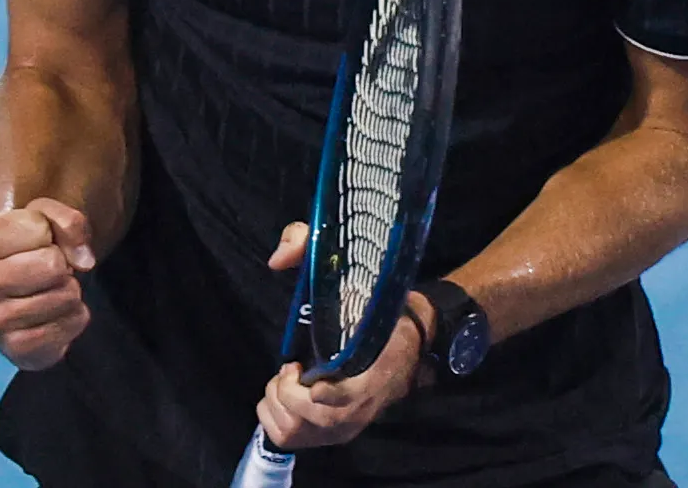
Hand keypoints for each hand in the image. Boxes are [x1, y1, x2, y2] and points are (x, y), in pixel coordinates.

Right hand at [0, 197, 97, 369]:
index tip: (31, 245)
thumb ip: (68, 221)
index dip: (48, 233)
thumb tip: (85, 262)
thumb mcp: (43, 217)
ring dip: (69, 291)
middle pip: (54, 266)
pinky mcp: (16, 350)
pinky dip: (74, 316)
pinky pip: (70, 325)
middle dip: (62, 264)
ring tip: (48, 291)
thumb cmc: (28, 247)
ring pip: (66, 296)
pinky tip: (54, 314)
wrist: (17, 293)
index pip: (41, 230)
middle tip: (44, 271)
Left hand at [255, 221, 434, 449]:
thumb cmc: (375, 303)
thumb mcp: (353, 268)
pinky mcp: (336, 433)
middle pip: (314, 419)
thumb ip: (310, 248)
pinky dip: (276, 418)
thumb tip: (277, 258)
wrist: (411, 338)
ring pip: (298, 433)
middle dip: (288, 393)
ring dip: (279, 405)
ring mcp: (349, 422)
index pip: (347, 396)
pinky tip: (287, 393)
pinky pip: (292, 440)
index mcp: (372, 366)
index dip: (323, 392)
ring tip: (287, 380)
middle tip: (290, 368)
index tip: (303, 370)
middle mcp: (362, 403)